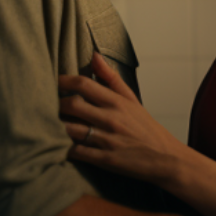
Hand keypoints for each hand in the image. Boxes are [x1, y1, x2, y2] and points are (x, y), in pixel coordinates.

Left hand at [60, 54, 185, 188]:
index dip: (64, 80)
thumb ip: (111, 78)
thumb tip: (94, 56)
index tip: (54, 82)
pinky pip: (77, 152)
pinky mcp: (105, 160)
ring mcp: (107, 140)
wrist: (166, 158)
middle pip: (72, 104)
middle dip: (56, 104)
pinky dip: (64, 149)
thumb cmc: (146, 128)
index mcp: (117, 102)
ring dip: (57, 127)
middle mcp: (111, 119)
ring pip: (71, 129)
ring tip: (50, 125)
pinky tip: (59, 146)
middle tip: (49, 106)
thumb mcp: (132, 100)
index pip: (84, 84)